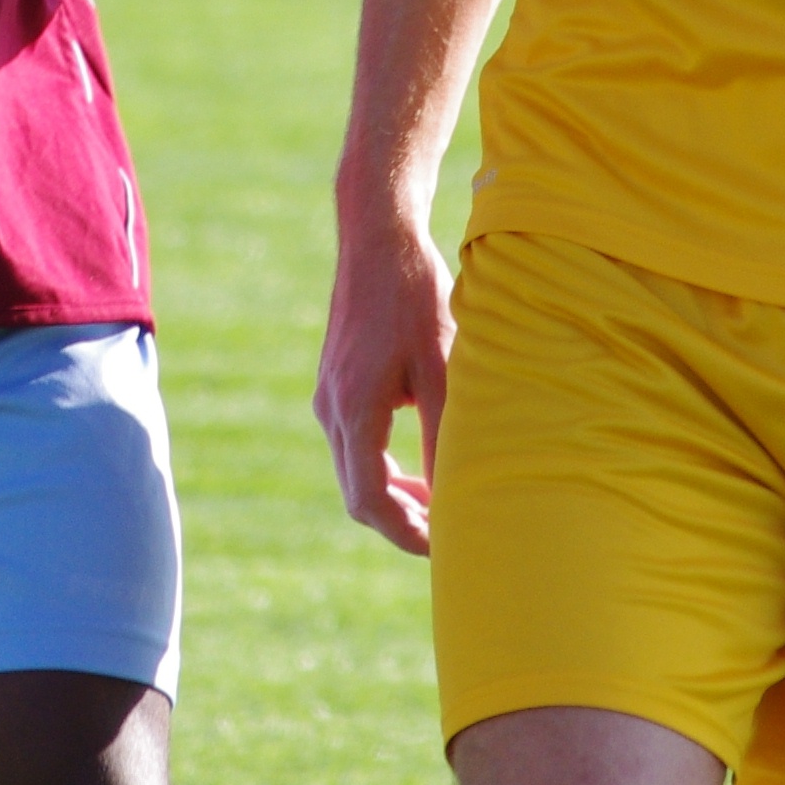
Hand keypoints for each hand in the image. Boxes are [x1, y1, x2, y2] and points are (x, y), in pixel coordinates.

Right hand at [314, 204, 454, 554]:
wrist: (378, 238)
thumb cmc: (416, 297)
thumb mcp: (442, 368)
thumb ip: (445, 436)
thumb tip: (458, 497)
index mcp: (353, 410)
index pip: (371, 502)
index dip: (408, 535)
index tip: (446, 547)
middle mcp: (330, 409)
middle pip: (358, 495)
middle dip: (402, 523)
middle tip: (451, 533)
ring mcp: (327, 396)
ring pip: (354, 472)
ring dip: (394, 496)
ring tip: (441, 503)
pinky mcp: (334, 383)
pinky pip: (353, 446)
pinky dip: (383, 468)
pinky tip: (420, 464)